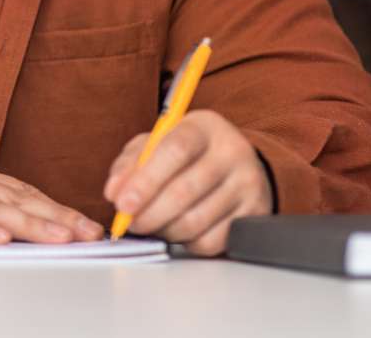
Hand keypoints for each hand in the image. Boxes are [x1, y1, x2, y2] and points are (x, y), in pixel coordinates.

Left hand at [103, 110, 271, 256]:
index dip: (145, 180)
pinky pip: (212, 242)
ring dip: (164, 230)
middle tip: (130, 222)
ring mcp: (248, 184)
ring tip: (153, 224)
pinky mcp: (255, 214)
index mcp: (204, 127)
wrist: (236, 163)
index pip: (175, 151)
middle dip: (148, 214)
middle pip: (184, 191)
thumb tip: (114, 192)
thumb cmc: (187, 153)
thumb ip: (131, 163)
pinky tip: (179, 230)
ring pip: (195, 221)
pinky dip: (187, 243)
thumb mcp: (157, 143)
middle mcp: (232, 152)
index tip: (122, 203)